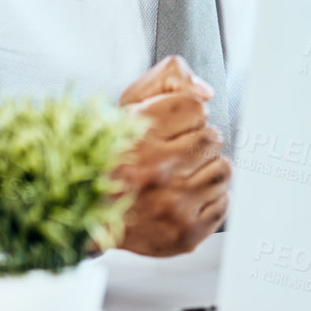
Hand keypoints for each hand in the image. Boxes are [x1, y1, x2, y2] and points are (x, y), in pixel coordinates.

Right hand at [111, 56, 229, 256]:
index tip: (171, 128)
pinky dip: (209, 201)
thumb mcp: (128, 104)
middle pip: (212, 139)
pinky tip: (185, 199)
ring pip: (223, 170)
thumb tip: (206, 92)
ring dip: (207, 170)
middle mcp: (156, 169)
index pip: (196, 108)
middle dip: (197, 144)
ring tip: (182, 176)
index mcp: (139, 133)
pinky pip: (223, 205)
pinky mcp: (185, 233)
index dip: (186, 116)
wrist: (87, 217)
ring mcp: (172, 204)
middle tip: (175, 155)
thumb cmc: (110, 158)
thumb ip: (170, 78)